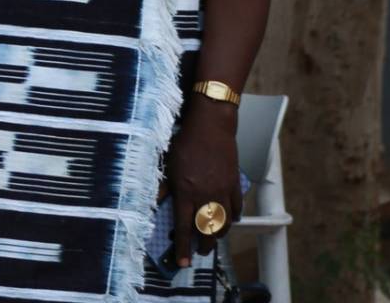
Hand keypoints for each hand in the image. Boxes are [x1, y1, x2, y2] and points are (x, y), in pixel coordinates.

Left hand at [167, 97, 239, 267]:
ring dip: (218, 234)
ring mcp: (222, 191)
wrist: (211, 126)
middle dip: (203, 245)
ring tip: (212, 238)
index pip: (183, 227)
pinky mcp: (234, 184)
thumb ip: (163, 186)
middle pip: (206, 230)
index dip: (182, 247)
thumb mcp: (168, 163)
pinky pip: (236, 207)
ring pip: (224, 223)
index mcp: (185, 192)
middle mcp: (205, 195)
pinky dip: (233, 217)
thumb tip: (153, 203)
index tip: (182, 263)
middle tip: (199, 252)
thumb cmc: (185, 142)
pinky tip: (230, 220)